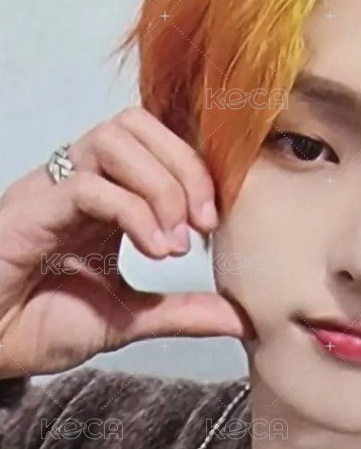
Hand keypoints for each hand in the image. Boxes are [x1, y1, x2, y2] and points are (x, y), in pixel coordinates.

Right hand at [0, 107, 251, 377]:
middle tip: (203, 226)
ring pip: (114, 140)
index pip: (155, 143)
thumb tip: (241, 318)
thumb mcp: (129, 317)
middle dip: (185, 168)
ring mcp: (53, 192)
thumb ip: (183, 312)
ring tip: (174, 243)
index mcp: (104, 198)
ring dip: (161, 185)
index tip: (214, 224)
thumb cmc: (37, 324)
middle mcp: (79, 183)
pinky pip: (88, 186)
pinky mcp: (31, 212)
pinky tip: (153, 251)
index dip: (195, 169)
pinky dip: (133, 212)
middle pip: (138, 124)